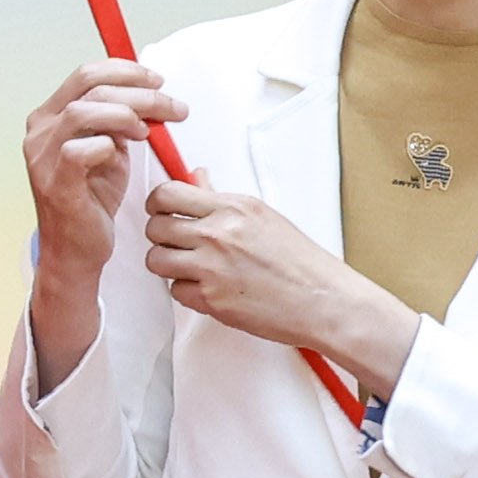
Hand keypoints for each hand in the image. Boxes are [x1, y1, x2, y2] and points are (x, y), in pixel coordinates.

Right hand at [17, 62, 172, 294]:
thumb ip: (118, 121)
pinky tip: (122, 154)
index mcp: (50, 117)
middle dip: (139, 91)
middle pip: (90, 86)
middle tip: (171, 106)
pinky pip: (79, 150)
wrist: (77, 249)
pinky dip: (107, 146)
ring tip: (147, 132)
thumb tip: (147, 96)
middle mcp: (40, 131)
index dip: (126, 71)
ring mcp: (43, 157)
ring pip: (83, 112)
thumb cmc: (92, 200)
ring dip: (127, 115)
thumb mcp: (109, 150)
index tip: (157, 81)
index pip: (86, 74)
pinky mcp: (55, 182)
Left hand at [136, 173, 422, 403]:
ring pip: (156, 260)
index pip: (168, 193)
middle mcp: (218, 233)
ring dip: (168, 265)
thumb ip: (221, 199)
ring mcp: (211, 267)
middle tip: (175, 243)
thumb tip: (197, 176)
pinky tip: (209, 289)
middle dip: (161, 236)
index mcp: (232, 207)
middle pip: (155, 227)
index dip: (158, 203)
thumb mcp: (261, 217)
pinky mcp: (210, 299)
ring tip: (190, 268)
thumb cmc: (300, 262)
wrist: (322, 301)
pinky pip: (175, 291)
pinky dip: (187, 292)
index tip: (161, 211)